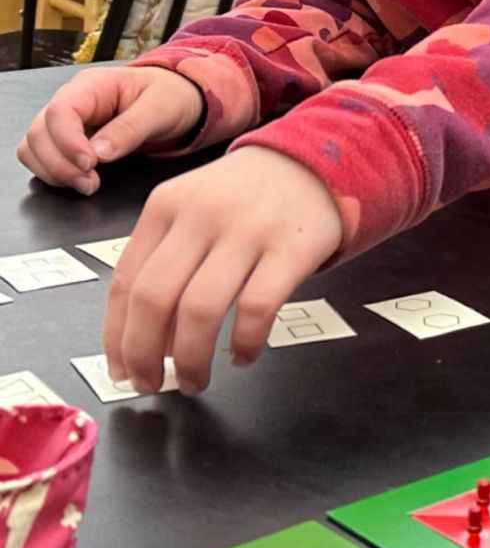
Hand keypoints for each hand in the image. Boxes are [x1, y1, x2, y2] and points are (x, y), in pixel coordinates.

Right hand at [18, 67, 203, 194]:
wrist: (180, 100)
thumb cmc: (170, 96)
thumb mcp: (160, 108)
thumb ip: (129, 130)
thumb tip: (100, 154)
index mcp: (91, 86)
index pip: (59, 111)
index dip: (68, 141)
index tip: (90, 164)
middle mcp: (72, 102)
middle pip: (39, 132)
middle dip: (59, 163)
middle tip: (90, 183)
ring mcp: (68, 122)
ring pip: (35, 146)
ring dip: (54, 171)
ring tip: (88, 185)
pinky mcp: (71, 140)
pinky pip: (45, 156)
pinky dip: (54, 173)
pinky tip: (80, 180)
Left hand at [106, 147, 344, 395]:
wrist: (315, 163)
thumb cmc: (248, 200)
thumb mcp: (193, 211)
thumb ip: (167, 259)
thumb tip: (147, 335)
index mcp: (165, 208)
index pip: (125, 282)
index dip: (117, 335)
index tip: (121, 369)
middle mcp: (201, 218)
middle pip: (155, 299)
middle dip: (146, 354)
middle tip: (152, 384)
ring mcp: (247, 233)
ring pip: (201, 310)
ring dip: (191, 359)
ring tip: (194, 380)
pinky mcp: (291, 250)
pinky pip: (258, 309)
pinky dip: (246, 343)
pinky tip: (243, 357)